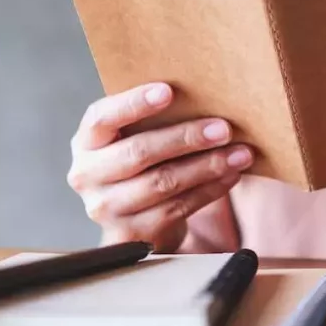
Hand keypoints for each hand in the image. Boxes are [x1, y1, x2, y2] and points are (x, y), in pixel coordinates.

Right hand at [67, 83, 253, 250]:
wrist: (132, 221)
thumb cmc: (141, 165)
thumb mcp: (131, 139)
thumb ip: (151, 121)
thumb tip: (204, 96)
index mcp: (86, 142)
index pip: (101, 118)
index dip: (133, 104)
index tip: (168, 91)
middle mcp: (86, 175)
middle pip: (139, 152)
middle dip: (186, 138)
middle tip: (224, 128)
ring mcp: (106, 209)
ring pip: (163, 183)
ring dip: (207, 166)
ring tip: (240, 153)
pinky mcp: (131, 234)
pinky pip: (178, 208)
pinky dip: (210, 190)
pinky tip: (231, 175)